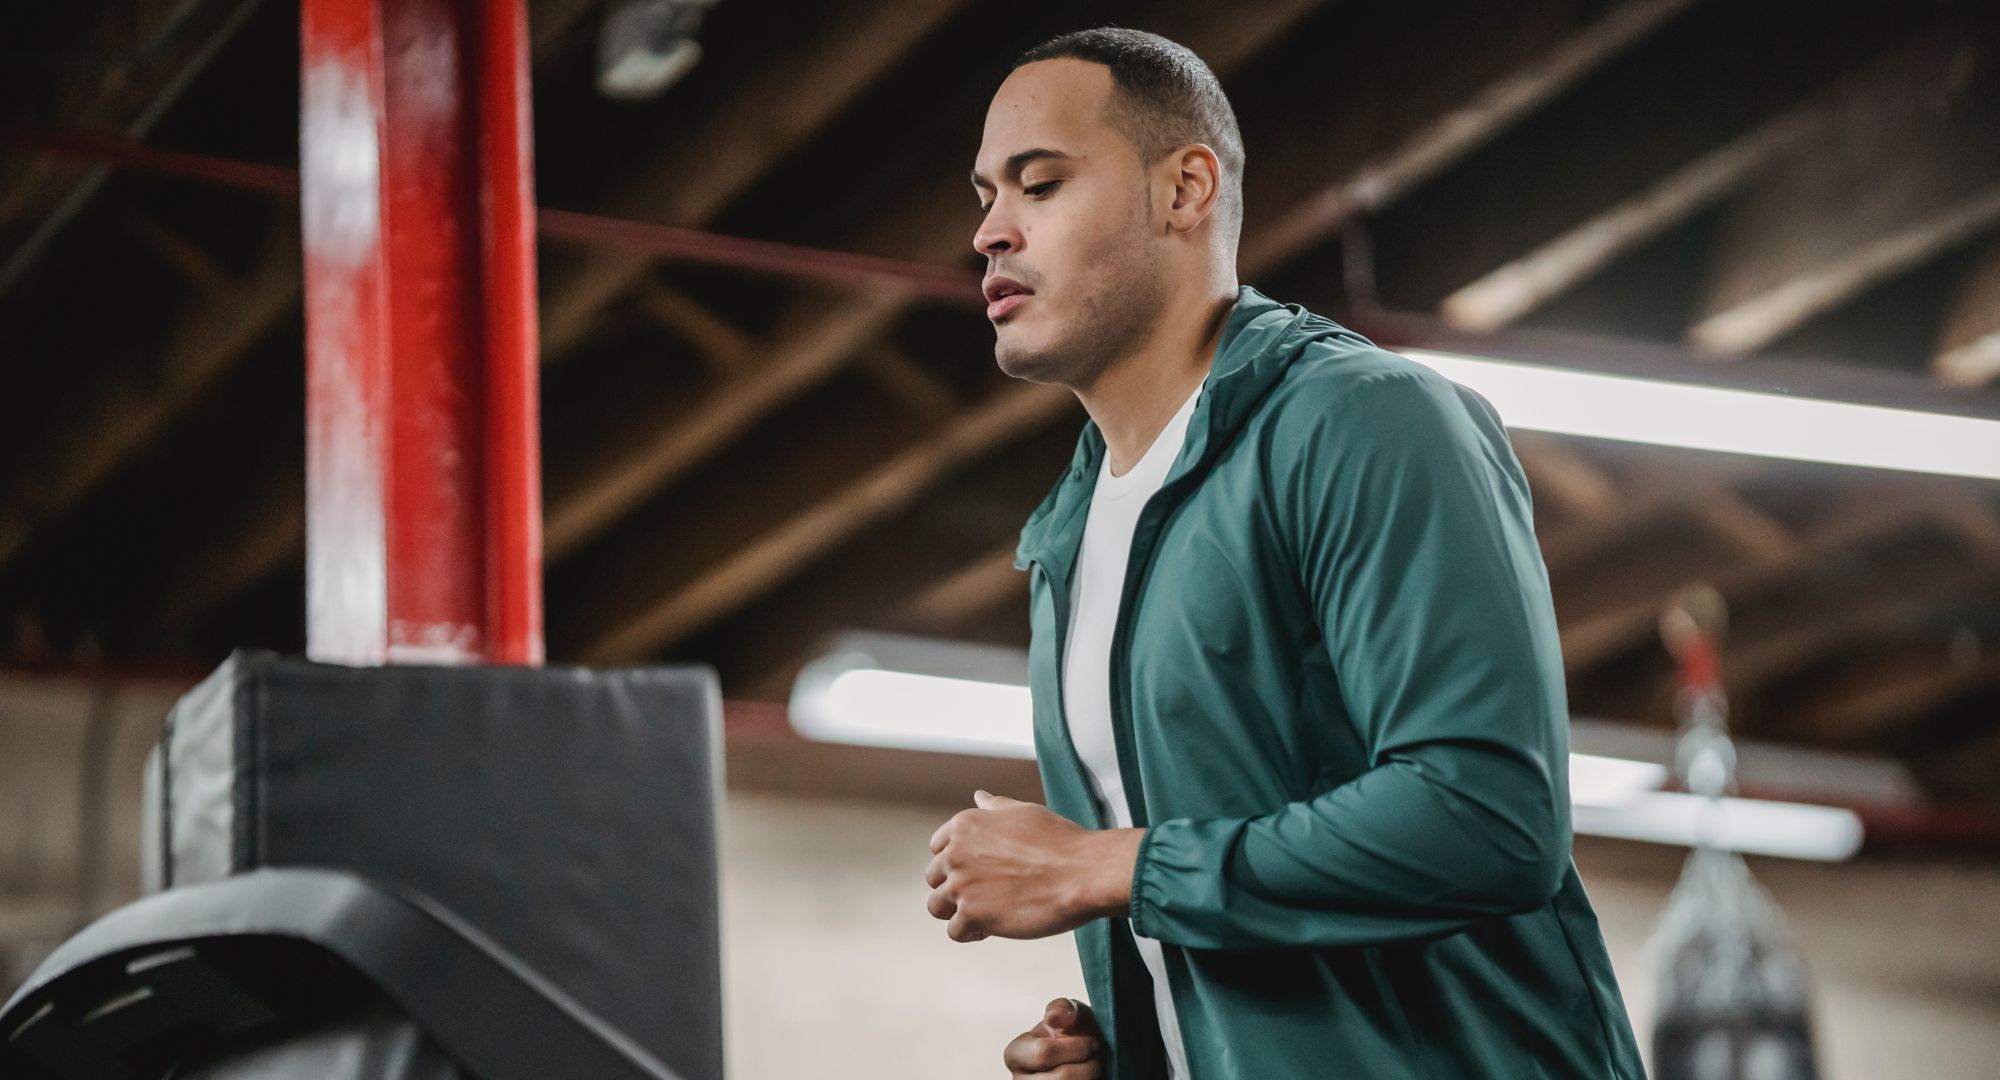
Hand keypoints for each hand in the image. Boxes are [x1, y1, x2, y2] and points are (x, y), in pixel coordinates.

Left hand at [925, 790, 1141, 941]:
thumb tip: (979, 796)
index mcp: (965, 826)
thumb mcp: (1024, 812)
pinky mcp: (972, 915)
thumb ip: (995, 807)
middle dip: (956, 888)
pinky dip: (971, 933)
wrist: (1083, 872)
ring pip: (937, 907)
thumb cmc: (1061, 842)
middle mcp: (956, 853)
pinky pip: (954, 932)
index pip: (937, 848)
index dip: (957, 863)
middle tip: (988, 894)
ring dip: (958, 912)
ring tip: (987, 913)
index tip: (978, 872)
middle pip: (934, 879)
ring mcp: (962, 885)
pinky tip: (993, 928)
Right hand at [1003, 997, 1103, 1078]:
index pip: (1043, 1053)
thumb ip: (1063, 1010)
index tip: (1091, 1042)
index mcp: (1016, 1054)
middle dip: (1090, 1065)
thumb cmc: (1074, 1037)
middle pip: (1063, 1078)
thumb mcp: (1070, 1016)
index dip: (1076, 1047)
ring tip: (1095, 1069)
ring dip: (1093, 1077)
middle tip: (1097, 1058)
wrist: (1085, 1058)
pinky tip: (1091, 1079)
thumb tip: (1055, 1017)